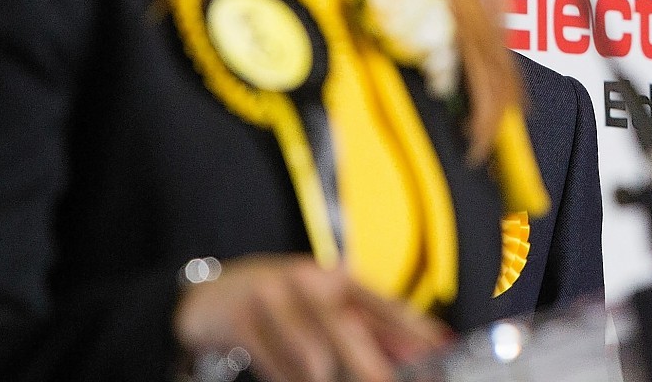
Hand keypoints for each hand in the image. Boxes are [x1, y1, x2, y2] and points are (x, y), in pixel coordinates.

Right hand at [172, 254, 450, 381]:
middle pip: (348, 327)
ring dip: (320, 380)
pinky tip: (291, 381)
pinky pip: (274, 363)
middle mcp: (310, 281)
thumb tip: (414, 353)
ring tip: (321, 381)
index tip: (441, 351)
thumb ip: (364, 330)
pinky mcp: (242, 316)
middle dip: (372, 365)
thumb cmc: (280, 305)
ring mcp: (274, 295)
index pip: (384, 303)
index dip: (414, 329)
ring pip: (311, 353)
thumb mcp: (322, 308)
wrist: (210, 295)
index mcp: (339, 279)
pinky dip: (286, 380)